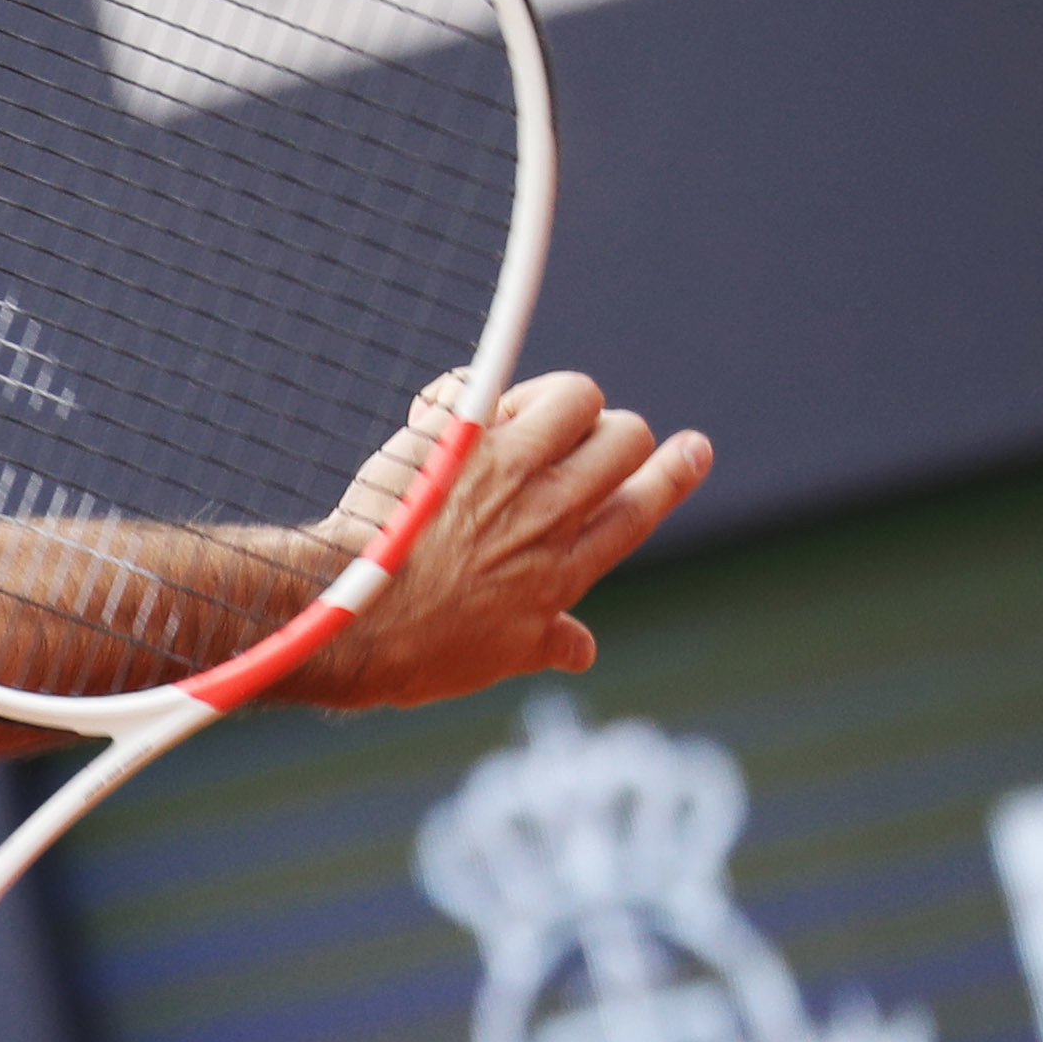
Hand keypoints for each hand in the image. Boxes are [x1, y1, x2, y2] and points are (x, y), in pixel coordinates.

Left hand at [296, 371, 712, 708]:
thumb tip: (583, 650)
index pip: (640, 507)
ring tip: (518, 416)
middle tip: (576, 436)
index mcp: (565, 568)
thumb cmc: (413, 647)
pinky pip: (479, 384)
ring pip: (574, 396)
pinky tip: (441, 409)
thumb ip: (546, 642)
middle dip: (611, 428)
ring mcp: (505, 470)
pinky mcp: (454, 440)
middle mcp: (549, 512)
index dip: (673, 473)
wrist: (349, 620)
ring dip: (551, 397)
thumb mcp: (495, 657)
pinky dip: (464, 390)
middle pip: (624, 437)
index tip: (693, 448)